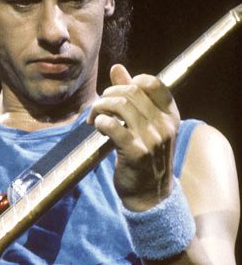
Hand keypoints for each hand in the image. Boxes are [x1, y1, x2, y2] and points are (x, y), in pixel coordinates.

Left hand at [88, 64, 179, 210]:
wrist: (150, 195)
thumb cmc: (145, 157)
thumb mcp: (145, 125)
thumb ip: (133, 96)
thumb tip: (118, 69)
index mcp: (170, 115)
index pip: (152, 83)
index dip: (129, 82)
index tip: (116, 95)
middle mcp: (164, 124)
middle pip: (131, 92)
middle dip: (108, 95)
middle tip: (98, 108)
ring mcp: (152, 139)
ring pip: (120, 105)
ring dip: (100, 107)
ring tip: (94, 118)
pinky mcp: (136, 152)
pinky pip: (113, 126)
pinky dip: (101, 121)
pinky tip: (97, 126)